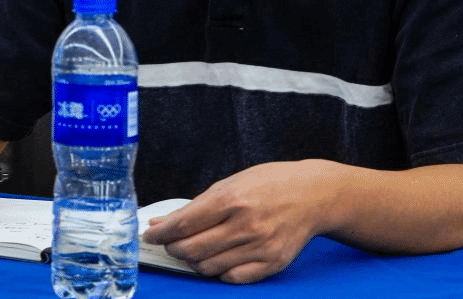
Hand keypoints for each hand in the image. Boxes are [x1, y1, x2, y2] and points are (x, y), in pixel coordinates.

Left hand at [141, 160, 333, 283]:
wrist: (312, 195)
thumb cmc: (269, 183)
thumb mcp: (230, 183)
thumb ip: (197, 206)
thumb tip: (163, 222)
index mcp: (231, 199)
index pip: (184, 224)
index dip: (161, 233)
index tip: (150, 235)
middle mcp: (245, 225)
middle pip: (192, 249)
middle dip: (173, 248)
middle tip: (170, 243)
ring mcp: (259, 247)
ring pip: (208, 267)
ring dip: (193, 261)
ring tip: (194, 249)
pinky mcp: (272, 264)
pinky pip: (233, 278)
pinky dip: (218, 272)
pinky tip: (217, 259)